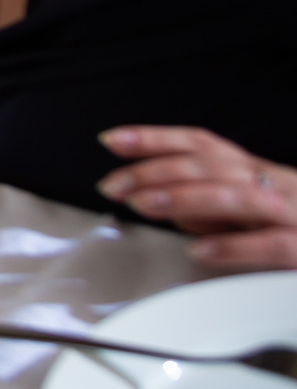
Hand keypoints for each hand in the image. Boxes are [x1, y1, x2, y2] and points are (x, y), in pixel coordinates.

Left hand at [99, 126, 296, 270]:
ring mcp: (295, 214)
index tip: (111, 140)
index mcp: (260, 172)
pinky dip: (232, 245)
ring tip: (143, 206)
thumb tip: (166, 204)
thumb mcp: (254, 211)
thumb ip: (212, 207)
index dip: (155, 138)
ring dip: (184, 198)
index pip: (202, 143)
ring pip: (236, 196)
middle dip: (154, 171)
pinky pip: (270, 244)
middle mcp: (277, 184)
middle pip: (210, 166)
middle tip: (113, 185)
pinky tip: (200, 250)